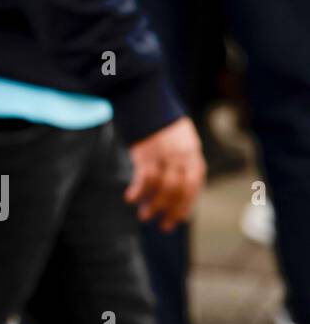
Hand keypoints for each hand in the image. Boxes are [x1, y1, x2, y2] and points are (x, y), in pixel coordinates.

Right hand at [124, 116, 205, 230]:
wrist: (145, 98)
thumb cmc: (161, 123)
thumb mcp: (181, 139)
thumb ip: (182, 161)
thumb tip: (176, 188)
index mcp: (192, 153)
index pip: (193, 185)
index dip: (186, 204)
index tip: (179, 218)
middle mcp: (180, 155)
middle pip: (178, 189)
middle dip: (171, 210)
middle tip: (164, 225)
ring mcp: (163, 154)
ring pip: (162, 187)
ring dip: (153, 204)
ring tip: (144, 216)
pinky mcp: (145, 152)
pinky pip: (143, 177)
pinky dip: (137, 190)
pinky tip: (130, 198)